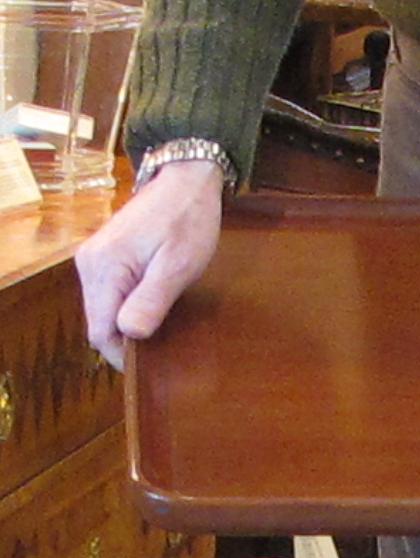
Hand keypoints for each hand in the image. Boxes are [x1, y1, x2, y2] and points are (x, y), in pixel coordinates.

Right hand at [76, 159, 224, 370]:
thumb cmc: (186, 221)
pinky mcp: (106, 258)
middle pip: (100, 324)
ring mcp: (95, 260)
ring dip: (130, 326)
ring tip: (165, 326)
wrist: (185, 183)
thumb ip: (151, 301)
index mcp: (103, 269)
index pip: (100, 332)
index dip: (123, 356)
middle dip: (128, 342)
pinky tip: (156, 310)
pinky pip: (111, 297)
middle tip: (166, 350)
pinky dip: (130, 310)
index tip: (153, 368)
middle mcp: (89, 265)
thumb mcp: (176, 267)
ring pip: (105, 312)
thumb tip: (129, 334)